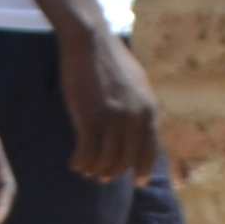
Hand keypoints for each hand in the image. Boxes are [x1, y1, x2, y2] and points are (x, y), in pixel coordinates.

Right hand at [55, 21, 163, 183]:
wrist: (90, 42)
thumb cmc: (109, 60)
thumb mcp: (136, 83)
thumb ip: (140, 106)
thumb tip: (141, 127)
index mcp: (148, 109)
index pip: (150, 149)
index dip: (144, 168)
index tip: (139, 181)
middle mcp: (134, 117)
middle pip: (126, 159)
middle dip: (115, 172)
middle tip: (103, 178)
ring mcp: (112, 119)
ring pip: (106, 160)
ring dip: (96, 170)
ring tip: (87, 170)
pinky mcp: (90, 118)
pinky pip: (87, 152)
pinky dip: (81, 162)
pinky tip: (75, 164)